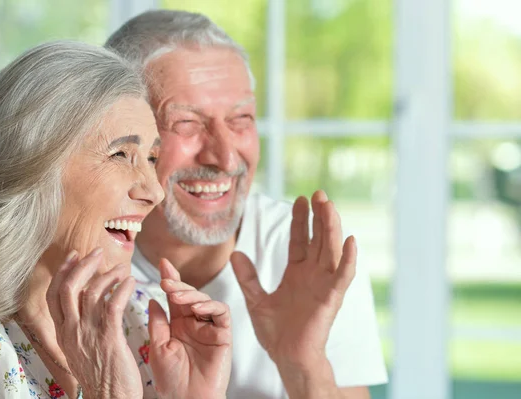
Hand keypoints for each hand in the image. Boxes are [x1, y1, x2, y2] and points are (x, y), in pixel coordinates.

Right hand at [46, 248, 141, 398]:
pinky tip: (131, 282)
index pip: (53, 295)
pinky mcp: (108, 338)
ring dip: (108, 275)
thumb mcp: (80, 348)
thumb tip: (86, 298)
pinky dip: (122, 288)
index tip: (74, 256)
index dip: (62, 272)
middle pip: (68, 288)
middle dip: (83, 265)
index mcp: (63, 333)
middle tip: (97, 251)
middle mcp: (71, 332)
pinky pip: (113, 304)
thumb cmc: (101, 375)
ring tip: (122, 269)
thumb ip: (80, 324)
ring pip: (91, 292)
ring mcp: (88, 334)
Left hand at [148, 258, 230, 398]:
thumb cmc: (171, 381)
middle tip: (165, 280)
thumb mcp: (157, 347)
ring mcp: (209, 328)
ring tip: (176, 295)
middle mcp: (194, 323)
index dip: (171, 279)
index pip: (175, 297)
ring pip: (205, 300)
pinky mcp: (223, 335)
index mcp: (178, 324)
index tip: (162, 263)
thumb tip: (152, 299)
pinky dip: (211, 306)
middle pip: (190, 295)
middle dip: (178, 284)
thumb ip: (158, 322)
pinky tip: (197, 308)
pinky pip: (221, 313)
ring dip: (192, 294)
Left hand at [230, 191, 356, 396]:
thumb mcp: (256, 300)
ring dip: (332, 228)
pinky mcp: (331, 298)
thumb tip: (235, 254)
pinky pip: (343, 276)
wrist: (286, 357)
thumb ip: (248, 277)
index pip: (301, 240)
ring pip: (331, 250)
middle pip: (319, 239)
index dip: (301, 220)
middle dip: (319, 216)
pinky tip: (351, 241)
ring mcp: (323, 285)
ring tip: (329, 206)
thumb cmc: (276, 332)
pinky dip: (348, 259)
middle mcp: (313, 275)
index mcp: (297, 273)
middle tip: (318, 194)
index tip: (300, 199)